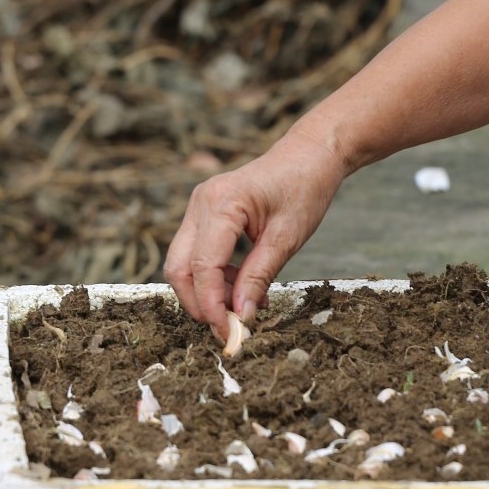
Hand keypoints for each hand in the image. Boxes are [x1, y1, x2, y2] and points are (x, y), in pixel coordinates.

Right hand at [164, 124, 345, 339]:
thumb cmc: (304, 188)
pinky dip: (215, 276)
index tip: (229, 333)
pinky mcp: (204, 214)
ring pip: (184, 263)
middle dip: (199, 303)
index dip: (212, 306)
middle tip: (229, 328)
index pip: (202, 267)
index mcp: (221, 204)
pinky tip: (244, 286)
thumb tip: (241, 317)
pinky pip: (198, 253)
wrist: (309, 155)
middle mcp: (201, 203)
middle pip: (179, 267)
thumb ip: (259, 278)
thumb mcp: (287, 238)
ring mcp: (199, 206)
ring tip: (247, 304)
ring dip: (209, 292)